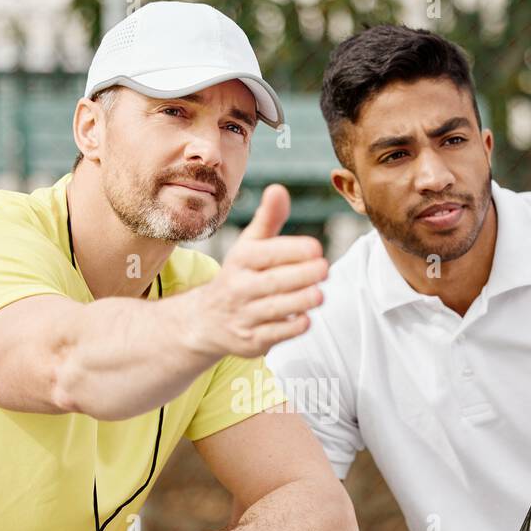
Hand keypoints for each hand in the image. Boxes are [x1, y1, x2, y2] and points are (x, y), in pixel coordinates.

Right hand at [183, 184, 327, 357]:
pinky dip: (291, 326)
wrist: (206, 320)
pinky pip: (274, 334)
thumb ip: (268, 220)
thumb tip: (279, 189)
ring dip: (299, 301)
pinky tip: (306, 317)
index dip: (292, 250)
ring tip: (319, 294)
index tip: (316, 247)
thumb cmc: (240, 275)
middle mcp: (238, 288)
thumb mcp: (249, 246)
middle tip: (324, 269)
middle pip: (273, 282)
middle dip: (300, 275)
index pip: (266, 253)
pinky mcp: (251, 341)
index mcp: (240, 260)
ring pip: (274, 308)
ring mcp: (243, 316)